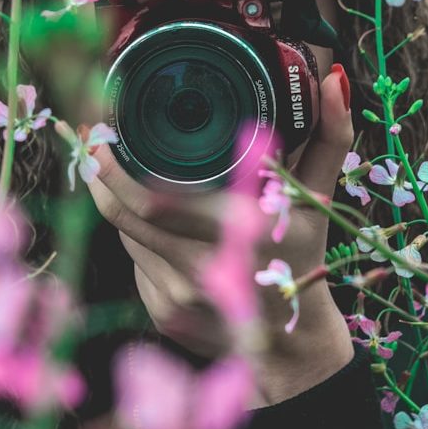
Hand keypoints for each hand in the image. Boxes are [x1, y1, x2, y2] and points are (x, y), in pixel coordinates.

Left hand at [87, 65, 355, 404]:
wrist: (293, 347)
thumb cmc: (304, 257)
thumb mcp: (317, 198)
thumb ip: (329, 138)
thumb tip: (333, 81)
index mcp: (246, 232)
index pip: (157, 200)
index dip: (119, 168)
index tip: (104, 134)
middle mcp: (210, 269)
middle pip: (131, 216)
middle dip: (103, 177)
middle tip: (94, 145)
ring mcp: (183, 296)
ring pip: (129, 237)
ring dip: (117, 203)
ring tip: (112, 174)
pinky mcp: (166, 315)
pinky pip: (136, 263)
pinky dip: (137, 238)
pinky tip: (147, 223)